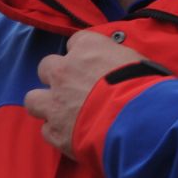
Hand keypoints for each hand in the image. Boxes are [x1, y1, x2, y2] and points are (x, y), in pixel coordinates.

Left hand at [27, 30, 144, 156]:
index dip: (83, 55)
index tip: (92, 65)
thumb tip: (120, 65)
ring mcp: (55, 102)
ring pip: (33, 99)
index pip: (76, 42)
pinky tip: (72, 136)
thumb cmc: (144, 87)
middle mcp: (64, 70)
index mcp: (87, 48)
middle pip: (46, 67)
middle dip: (57, 77)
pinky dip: (58, 132)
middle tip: (74, 88)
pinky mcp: (55, 131)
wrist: (137, 121)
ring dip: (46, 104)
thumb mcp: (137, 61)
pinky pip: (47, 130)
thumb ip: (118, 59)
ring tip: (63, 113)